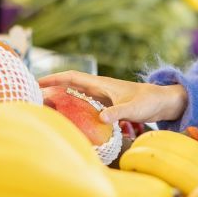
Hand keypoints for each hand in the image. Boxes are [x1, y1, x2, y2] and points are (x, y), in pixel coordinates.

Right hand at [37, 71, 188, 124]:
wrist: (164, 102)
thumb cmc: (150, 102)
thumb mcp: (134, 108)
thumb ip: (118, 113)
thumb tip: (101, 119)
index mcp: (102, 85)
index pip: (73, 78)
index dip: (54, 78)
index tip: (37, 81)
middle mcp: (99, 88)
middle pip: (70, 85)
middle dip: (51, 88)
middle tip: (33, 96)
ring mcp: (102, 97)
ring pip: (76, 95)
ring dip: (61, 98)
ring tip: (44, 107)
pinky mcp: (107, 105)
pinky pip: (84, 105)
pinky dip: (73, 108)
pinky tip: (67, 118)